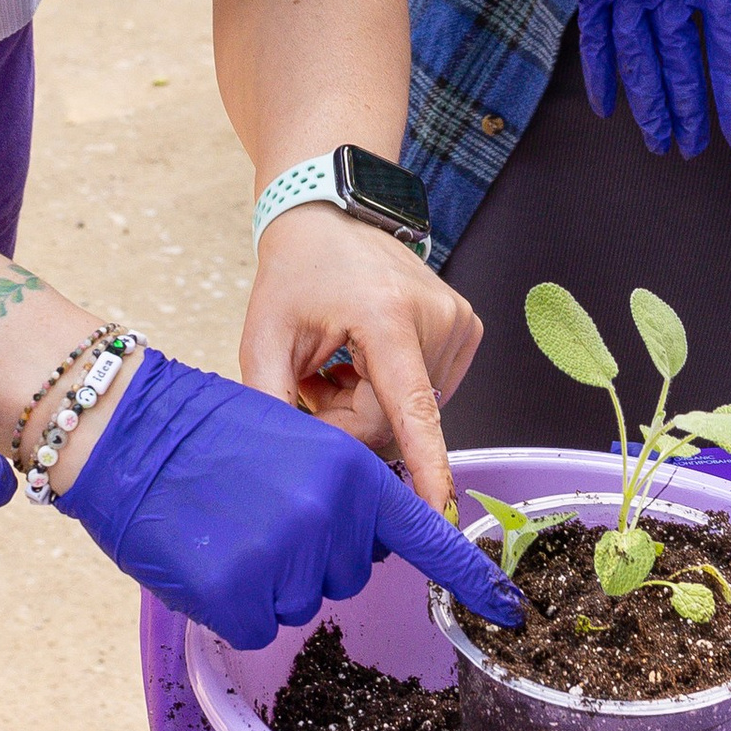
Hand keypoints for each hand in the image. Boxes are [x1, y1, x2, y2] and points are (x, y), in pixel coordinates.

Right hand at [54, 348, 521, 648]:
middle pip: (347, 572)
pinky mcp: (237, 596)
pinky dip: (234, 605)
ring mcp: (283, 559)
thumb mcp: (296, 440)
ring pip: (300, 602)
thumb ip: (343, 489)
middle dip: (312, 553)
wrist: (128, 433)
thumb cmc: (207, 433)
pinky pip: (257, 624)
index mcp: (350, 471)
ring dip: (270, 580)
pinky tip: (209, 559)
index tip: (508, 611)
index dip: (466, 576)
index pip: (421, 533)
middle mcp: (328, 517)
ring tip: (229, 527)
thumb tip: (374, 539)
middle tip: (261, 509)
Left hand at [240, 204, 477, 514]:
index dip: (426, 468)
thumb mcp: (264, 336)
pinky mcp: (466, 328)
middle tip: (314, 385)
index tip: (442, 513)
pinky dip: (390, 391)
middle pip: (394, 419)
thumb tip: (284, 465)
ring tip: (340, 364)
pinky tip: (367, 358)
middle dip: (348, 422)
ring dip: (368, 406)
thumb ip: (269, 402)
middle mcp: (435, 317)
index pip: (410, 409)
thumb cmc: (296, 272)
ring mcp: (457, 322)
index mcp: (387, 317)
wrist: (331, 216)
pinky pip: (427, 393)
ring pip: (410, 413)